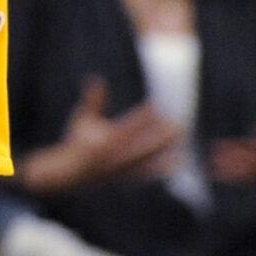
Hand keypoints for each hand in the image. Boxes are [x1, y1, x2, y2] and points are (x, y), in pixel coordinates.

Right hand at [18, 75, 185, 195]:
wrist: (73, 173)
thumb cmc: (78, 141)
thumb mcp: (82, 118)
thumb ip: (93, 100)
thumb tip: (97, 78)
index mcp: (105, 141)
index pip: (127, 126)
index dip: (142, 116)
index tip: (156, 105)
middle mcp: (117, 156)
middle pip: (145, 145)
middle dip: (162, 135)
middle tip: (179, 123)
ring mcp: (125, 168)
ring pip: (151, 159)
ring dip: (167, 149)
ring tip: (182, 139)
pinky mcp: (130, 177)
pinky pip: (152, 173)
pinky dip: (165, 166)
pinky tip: (179, 160)